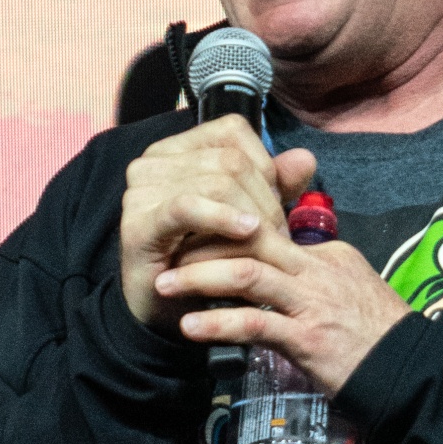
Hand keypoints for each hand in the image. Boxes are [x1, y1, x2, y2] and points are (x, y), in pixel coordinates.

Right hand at [120, 122, 309, 330]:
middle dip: (265, 199)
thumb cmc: (204, 261)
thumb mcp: (245, 217)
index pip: (232, 132)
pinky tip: (246, 232)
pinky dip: (223, 218)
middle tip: (278, 236)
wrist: (166, 311)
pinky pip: (188, 207)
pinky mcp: (138, 223)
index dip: (264, 165)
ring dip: (252, 217)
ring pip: (217, 183)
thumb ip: (273, 186)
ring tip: (264, 246)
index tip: (275, 204)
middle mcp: (153, 161)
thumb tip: (305, 158)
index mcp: (177, 149)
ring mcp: (141, 190)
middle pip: (229, 160)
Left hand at [154, 224, 412, 396]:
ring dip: (199, 278)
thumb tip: (276, 269)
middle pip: (249, 239)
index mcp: (325, 255)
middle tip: (163, 248)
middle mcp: (317, 270)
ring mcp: (312, 303)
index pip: (265, 230)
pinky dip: (218, 323)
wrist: (411, 371)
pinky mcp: (308, 339)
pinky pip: (255, 323)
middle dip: (201, 241)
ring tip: (163, 286)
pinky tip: (189, 327)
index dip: (222, 232)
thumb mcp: (346, 291)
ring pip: (247, 273)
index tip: (188, 238)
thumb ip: (310, 277)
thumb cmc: (376, 338)